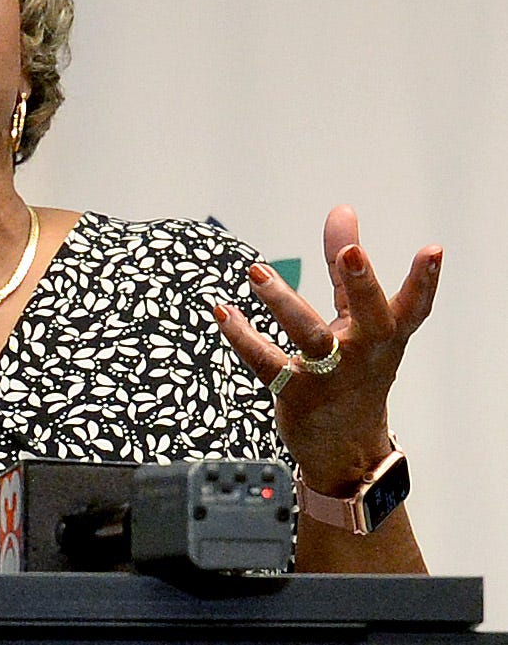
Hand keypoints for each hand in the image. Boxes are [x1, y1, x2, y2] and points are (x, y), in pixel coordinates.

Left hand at [214, 205, 442, 495]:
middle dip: (363, 285)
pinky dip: (242, 336)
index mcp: (385, 335)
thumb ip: (345, 267)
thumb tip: (342, 209)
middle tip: (352, 252)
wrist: (345, 445)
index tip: (432, 250)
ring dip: (282, 302)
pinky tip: (223, 311)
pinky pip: (266, 362)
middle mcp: (364, 354)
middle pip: (370, 318)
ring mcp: (330, 375)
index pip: (414, 307)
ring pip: (309, 337)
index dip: (426, 280)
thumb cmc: (354, 369)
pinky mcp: (295, 393)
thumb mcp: (357, 320)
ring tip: (256, 272)